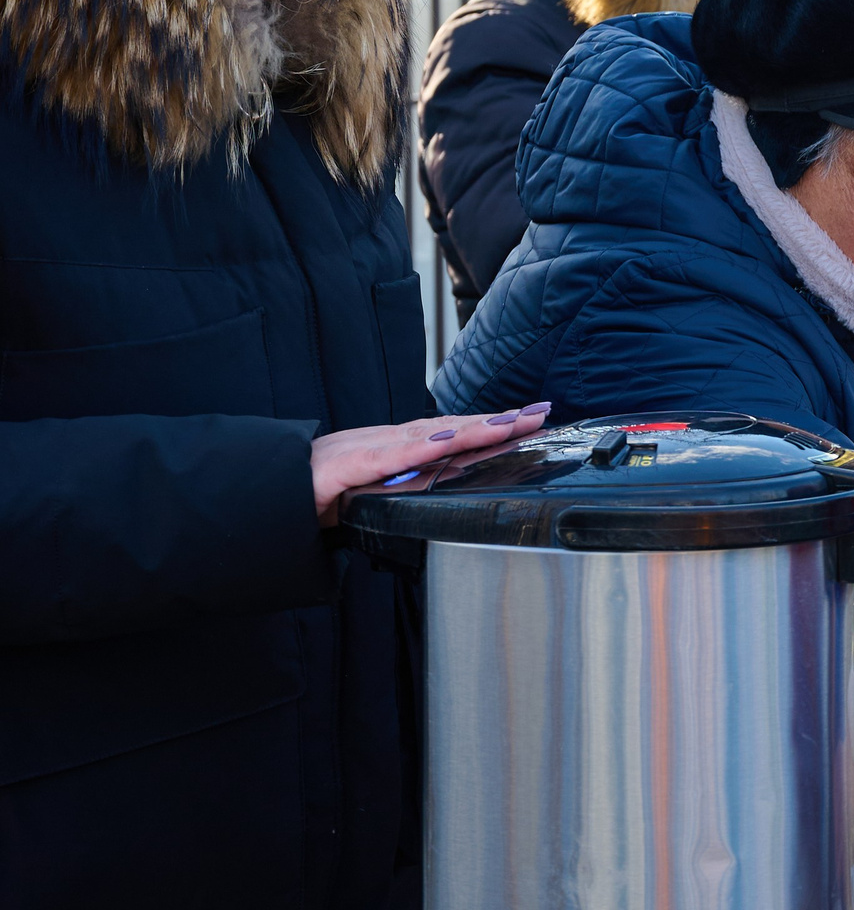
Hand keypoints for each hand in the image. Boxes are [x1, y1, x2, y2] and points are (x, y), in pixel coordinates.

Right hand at [311, 404, 550, 524]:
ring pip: (428, 436)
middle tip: (539, 415)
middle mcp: (382, 441)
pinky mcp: (344, 468)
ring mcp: (364, 450)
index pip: (448, 432)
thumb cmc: (307, 494)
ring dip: (472, 429)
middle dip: (496, 422)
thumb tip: (434, 490)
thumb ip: (398, 488)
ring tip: (511, 424)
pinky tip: (449, 441)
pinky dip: (421, 448)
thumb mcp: (365, 492)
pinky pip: (388, 457)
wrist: (258, 494)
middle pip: (448, 428)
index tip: (527, 421)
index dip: (488, 426)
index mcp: (390, 448)